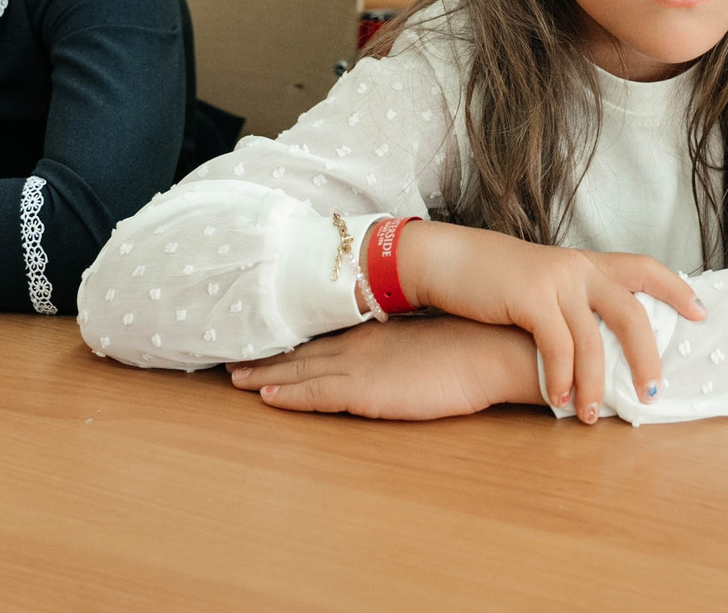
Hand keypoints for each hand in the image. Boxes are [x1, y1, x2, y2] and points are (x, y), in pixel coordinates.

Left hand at [228, 316, 541, 419]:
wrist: (493, 349)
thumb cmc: (475, 342)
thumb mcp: (433, 337)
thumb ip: (409, 343)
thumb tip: (406, 351)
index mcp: (377, 329)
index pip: (326, 336)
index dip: (296, 341)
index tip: (270, 341)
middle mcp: (360, 343)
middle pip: (304, 350)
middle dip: (269, 357)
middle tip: (234, 360)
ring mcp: (359, 366)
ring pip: (300, 371)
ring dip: (267, 375)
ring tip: (237, 378)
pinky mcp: (364, 391)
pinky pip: (315, 395)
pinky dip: (288, 395)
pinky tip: (267, 397)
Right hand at [392, 222, 702, 423]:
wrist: (448, 258)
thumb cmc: (497, 279)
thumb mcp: (545, 282)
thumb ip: (575, 303)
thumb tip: (605, 346)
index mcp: (587, 264)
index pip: (645, 268)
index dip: (676, 290)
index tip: (700, 314)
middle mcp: (578, 269)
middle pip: (631, 312)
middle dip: (646, 355)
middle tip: (652, 391)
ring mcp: (555, 282)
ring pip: (593, 340)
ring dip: (595, 383)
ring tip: (589, 414)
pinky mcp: (530, 297)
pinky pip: (557, 346)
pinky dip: (560, 377)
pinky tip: (556, 399)